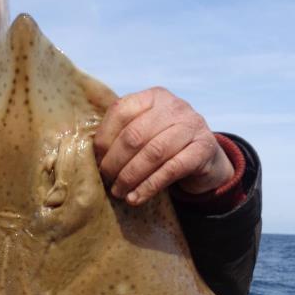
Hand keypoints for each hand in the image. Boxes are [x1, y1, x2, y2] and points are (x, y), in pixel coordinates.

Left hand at [93, 87, 233, 204]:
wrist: (205, 159)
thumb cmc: (165, 146)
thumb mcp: (146, 132)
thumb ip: (123, 134)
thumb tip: (90, 156)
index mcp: (153, 97)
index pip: (120, 111)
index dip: (104, 139)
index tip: (96, 161)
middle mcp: (174, 106)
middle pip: (135, 135)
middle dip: (115, 162)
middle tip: (106, 180)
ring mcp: (192, 125)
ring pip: (153, 152)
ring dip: (130, 177)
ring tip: (119, 192)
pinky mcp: (203, 149)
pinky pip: (171, 169)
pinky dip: (149, 186)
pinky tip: (136, 198)